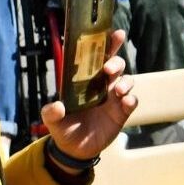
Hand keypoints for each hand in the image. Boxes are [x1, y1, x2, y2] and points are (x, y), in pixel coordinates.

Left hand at [41, 29, 136, 163]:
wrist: (75, 151)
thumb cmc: (64, 129)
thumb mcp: (52, 122)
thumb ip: (51, 113)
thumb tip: (57, 106)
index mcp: (85, 81)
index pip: (96, 58)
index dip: (106, 44)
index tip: (114, 33)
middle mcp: (102, 85)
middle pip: (115, 65)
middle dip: (115, 62)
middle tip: (109, 69)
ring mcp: (113, 99)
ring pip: (127, 81)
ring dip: (125, 82)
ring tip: (118, 91)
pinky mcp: (122, 113)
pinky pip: (132, 101)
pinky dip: (131, 100)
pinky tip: (126, 102)